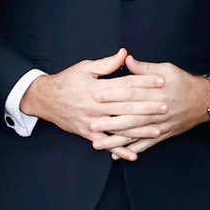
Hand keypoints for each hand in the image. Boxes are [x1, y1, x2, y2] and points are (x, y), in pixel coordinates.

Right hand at [22, 49, 156, 142]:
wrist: (44, 99)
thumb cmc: (66, 81)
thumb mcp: (84, 68)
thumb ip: (106, 63)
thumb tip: (125, 54)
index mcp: (96, 88)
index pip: (124, 84)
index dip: (143, 82)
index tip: (160, 81)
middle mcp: (94, 106)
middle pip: (125, 107)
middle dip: (147, 107)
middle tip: (165, 106)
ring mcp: (91, 122)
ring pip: (119, 127)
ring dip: (139, 130)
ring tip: (157, 130)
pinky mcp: (87, 133)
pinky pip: (106, 143)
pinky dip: (119, 150)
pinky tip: (134, 154)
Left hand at [85, 57, 209, 161]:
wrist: (205, 102)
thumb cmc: (184, 82)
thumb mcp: (167, 69)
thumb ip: (145, 68)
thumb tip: (125, 58)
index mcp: (157, 92)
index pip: (131, 92)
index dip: (113, 94)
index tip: (95, 95)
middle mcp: (157, 110)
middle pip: (130, 116)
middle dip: (109, 121)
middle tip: (90, 123)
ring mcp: (159, 125)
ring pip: (134, 134)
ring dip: (115, 140)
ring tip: (96, 143)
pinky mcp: (162, 135)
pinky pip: (145, 145)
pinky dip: (131, 151)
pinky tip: (116, 155)